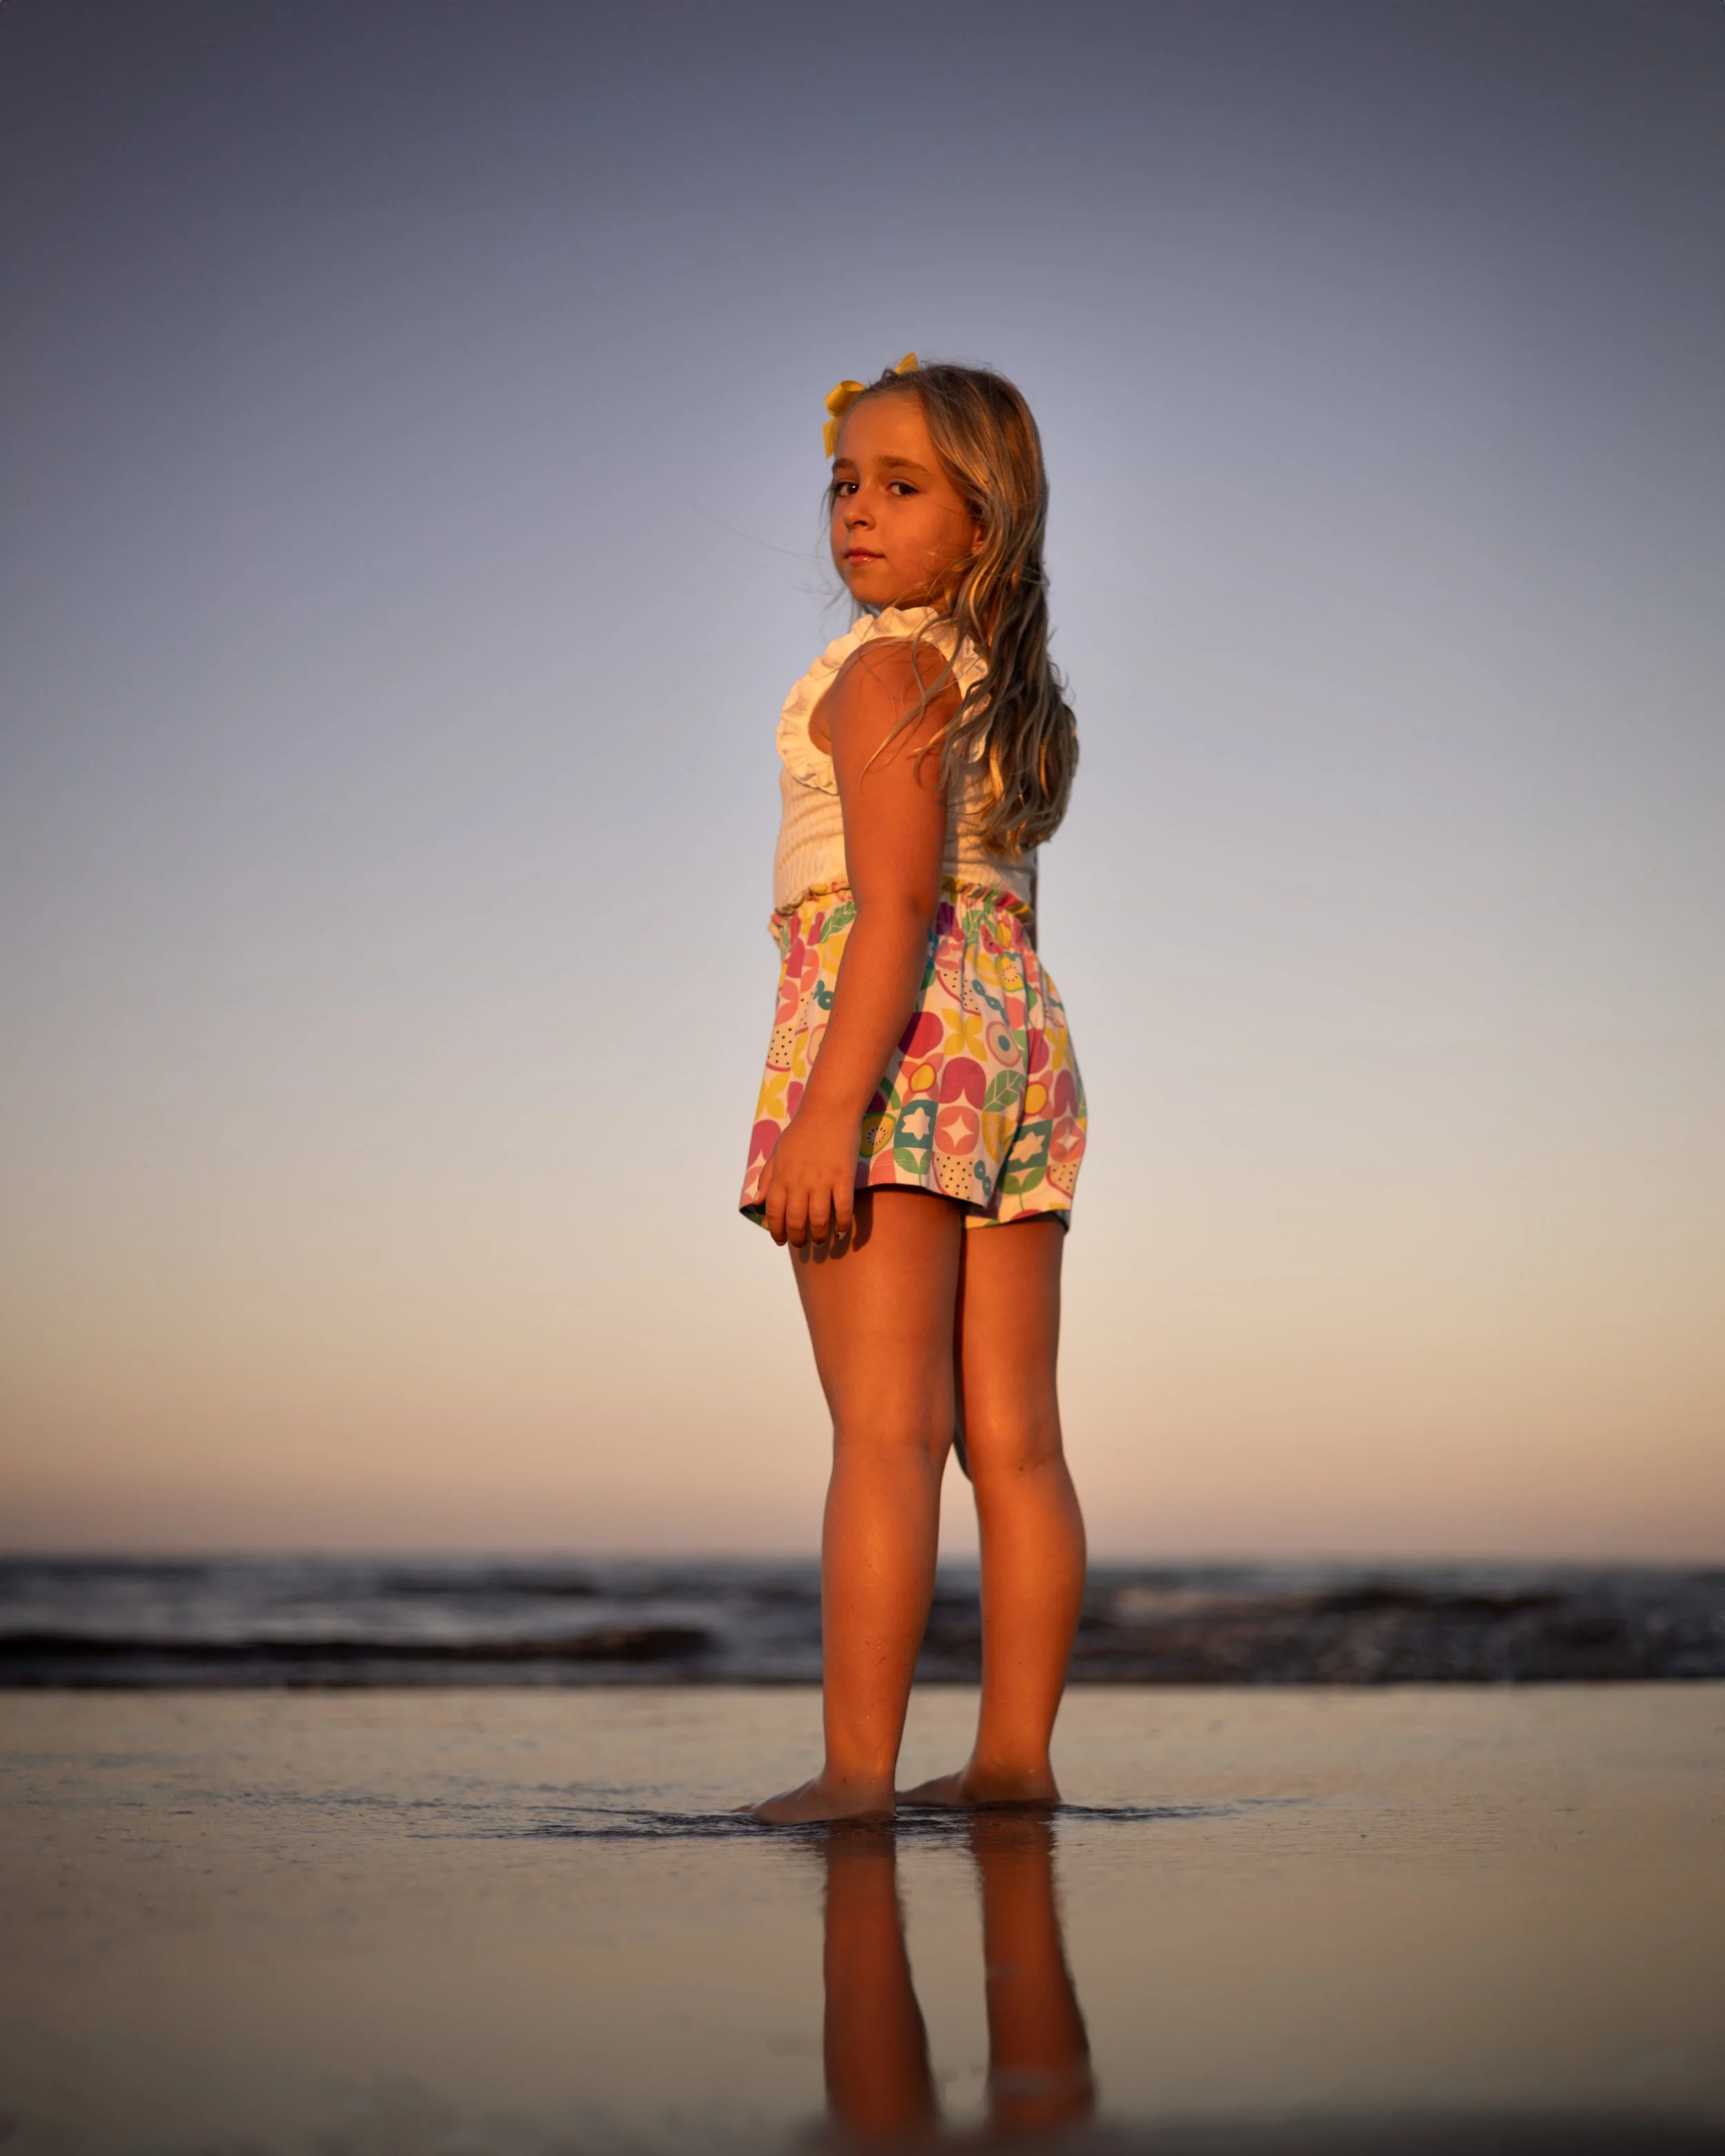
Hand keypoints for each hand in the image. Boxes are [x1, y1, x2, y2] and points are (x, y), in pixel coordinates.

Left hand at [761, 1101, 859, 1248]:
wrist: (828, 1110)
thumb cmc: (802, 1131)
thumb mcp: (778, 1152)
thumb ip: (767, 1178)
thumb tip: (756, 1202)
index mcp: (781, 1177)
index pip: (774, 1213)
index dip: (776, 1232)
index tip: (781, 1241)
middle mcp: (799, 1182)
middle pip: (796, 1222)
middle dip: (798, 1239)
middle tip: (803, 1244)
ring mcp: (822, 1181)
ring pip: (819, 1220)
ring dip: (819, 1236)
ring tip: (820, 1241)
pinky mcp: (843, 1178)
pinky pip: (843, 1209)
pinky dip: (843, 1224)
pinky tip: (842, 1232)